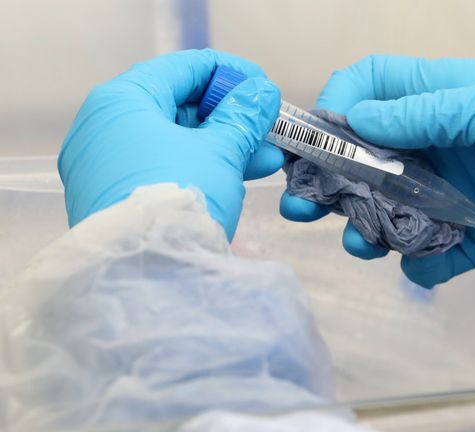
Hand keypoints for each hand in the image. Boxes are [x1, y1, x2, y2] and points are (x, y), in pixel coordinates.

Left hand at [59, 49, 281, 239]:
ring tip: (269, 157)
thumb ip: (243, 116)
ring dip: (225, 146)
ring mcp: (105, 166)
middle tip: (269, 125)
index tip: (263, 85)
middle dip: (231, 117)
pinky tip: (240, 176)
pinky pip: (164, 169)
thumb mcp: (220, 151)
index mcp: (122, 100)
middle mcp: (105, 127)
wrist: (144, 275)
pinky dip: (201, 168)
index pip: (182, 68)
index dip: (230, 73)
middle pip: (178, 106)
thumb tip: (262, 92)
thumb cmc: (179, 195)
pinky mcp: (114, 198)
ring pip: (176, 142)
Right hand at [280, 55, 474, 286]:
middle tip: (302, 206)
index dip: (336, 107)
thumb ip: (425, 112)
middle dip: (328, 179)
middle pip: (363, 157)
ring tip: (360, 241)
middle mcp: (438, 144)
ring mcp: (453, 194)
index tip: (317, 139)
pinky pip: (429, 255)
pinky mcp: (473, 238)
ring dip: (364, 226)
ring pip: (387, 210)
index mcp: (441, 98)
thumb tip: (355, 121)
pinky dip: (419, 265)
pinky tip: (422, 266)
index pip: (370, 89)